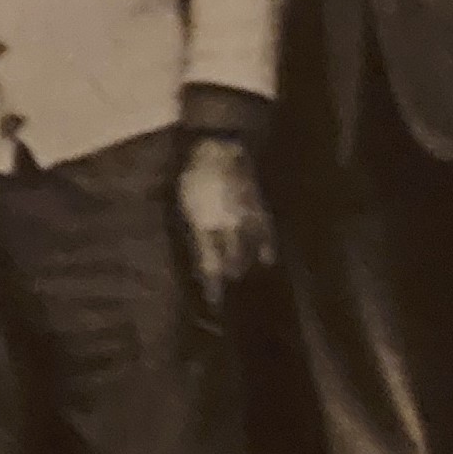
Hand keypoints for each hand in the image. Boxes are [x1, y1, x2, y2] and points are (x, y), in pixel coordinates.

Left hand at [175, 136, 274, 298]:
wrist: (219, 151)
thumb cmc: (193, 177)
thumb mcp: (185, 207)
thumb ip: (194, 233)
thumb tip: (200, 255)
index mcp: (205, 226)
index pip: (210, 264)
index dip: (213, 285)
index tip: (215, 303)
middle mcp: (228, 228)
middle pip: (232, 261)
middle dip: (230, 276)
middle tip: (230, 293)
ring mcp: (246, 220)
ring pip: (250, 251)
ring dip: (246, 265)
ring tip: (243, 278)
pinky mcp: (260, 211)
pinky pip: (267, 235)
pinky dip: (267, 249)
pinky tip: (267, 260)